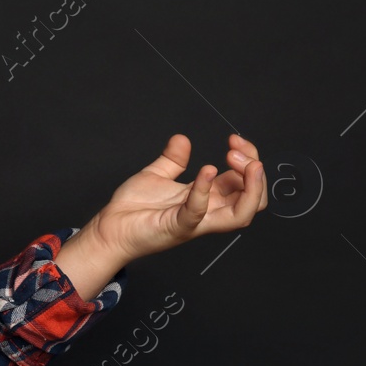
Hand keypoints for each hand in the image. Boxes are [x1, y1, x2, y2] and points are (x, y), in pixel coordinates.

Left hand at [85, 133, 268, 262]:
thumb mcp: (157, 176)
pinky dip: (204, 191)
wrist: (110, 227)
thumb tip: (182, 139)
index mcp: (208, 198)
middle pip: (252, 200)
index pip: (245, 183)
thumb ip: (173, 159)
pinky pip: (197, 212)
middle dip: (255, 172)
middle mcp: (208, 212)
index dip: (248, 160)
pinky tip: (206, 171)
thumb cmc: (134, 208)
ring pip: (240, 215)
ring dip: (250, 188)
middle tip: (237, 150)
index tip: (234, 140)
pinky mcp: (177, 227)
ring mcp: (195, 222)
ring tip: (246, 164)